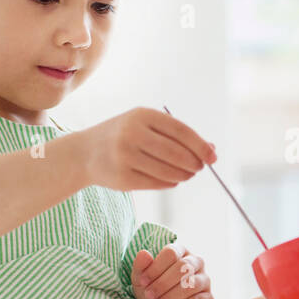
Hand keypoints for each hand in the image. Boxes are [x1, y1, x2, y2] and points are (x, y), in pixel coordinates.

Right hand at [85, 108, 215, 190]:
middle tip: (200, 168)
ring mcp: (125, 156)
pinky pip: (156, 183)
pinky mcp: (122, 177)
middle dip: (194, 163)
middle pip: (176, 153)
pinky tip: (173, 179)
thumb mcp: (146, 126)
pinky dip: (170, 182)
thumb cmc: (125, 136)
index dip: (200, 145)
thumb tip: (211, 149)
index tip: (213, 156)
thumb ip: (177, 135)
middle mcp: (132, 133)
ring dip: (184, 175)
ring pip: (168, 171)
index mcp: (142, 115)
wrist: (85, 152)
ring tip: (188, 174)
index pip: (180, 131)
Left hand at [132, 244, 213, 298]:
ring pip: (191, 284)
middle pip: (183, 266)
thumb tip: (144, 253)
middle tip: (149, 295)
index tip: (143, 282)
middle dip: (162, 283)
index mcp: (181, 252)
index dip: (155, 268)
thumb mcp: (141, 280)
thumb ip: (140, 266)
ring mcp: (205, 281)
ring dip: (169, 297)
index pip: (171, 253)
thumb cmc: (151, 292)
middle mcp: (196, 263)